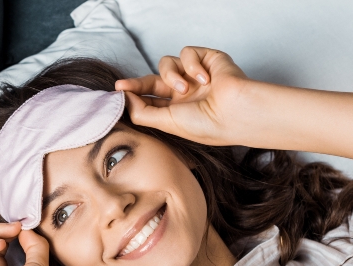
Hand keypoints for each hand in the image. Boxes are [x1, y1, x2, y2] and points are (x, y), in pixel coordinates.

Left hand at [115, 46, 251, 145]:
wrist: (235, 112)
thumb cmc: (205, 124)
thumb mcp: (167, 123)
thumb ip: (141, 112)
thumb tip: (123, 98)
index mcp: (177, 110)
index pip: (149, 98)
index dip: (133, 93)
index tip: (118, 91)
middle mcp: (185, 92)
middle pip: (153, 79)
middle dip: (138, 83)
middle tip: (124, 85)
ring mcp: (195, 75)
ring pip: (167, 63)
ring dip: (172, 75)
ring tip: (186, 89)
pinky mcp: (207, 58)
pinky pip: (187, 53)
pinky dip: (192, 65)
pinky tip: (205, 79)